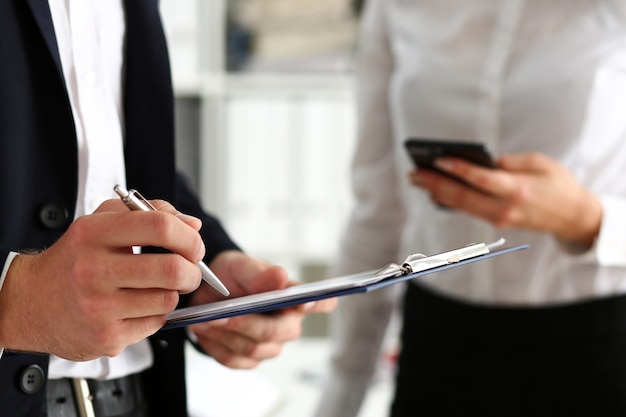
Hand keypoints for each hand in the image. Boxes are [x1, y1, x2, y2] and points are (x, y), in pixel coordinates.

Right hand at [0, 199, 203, 360]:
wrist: (29, 303)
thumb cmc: (74, 259)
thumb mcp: (101, 221)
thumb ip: (149, 213)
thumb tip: (192, 224)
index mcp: (93, 234)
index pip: (160, 227)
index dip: (188, 236)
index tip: (193, 245)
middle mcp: (93, 271)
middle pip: (172, 269)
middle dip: (193, 270)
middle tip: (188, 270)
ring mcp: (99, 308)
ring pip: (168, 299)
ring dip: (173, 293)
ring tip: (156, 287)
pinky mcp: (106, 337)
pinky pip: (156, 323)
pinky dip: (157, 313)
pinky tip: (137, 306)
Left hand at [188, 250, 336, 368]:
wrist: (208, 292)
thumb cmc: (233, 276)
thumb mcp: (242, 266)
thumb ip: (259, 274)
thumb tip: (280, 277)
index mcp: (295, 298)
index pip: (322, 302)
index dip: (318, 304)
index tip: (304, 302)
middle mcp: (288, 324)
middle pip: (276, 332)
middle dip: (246, 323)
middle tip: (220, 314)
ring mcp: (270, 345)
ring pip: (252, 349)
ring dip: (225, 334)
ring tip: (203, 320)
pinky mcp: (249, 360)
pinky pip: (233, 360)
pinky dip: (215, 345)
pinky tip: (204, 330)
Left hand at [409, 152, 601, 245]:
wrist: (573, 216)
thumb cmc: (557, 183)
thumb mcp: (540, 162)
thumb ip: (508, 162)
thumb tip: (479, 162)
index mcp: (518, 189)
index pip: (482, 180)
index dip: (459, 170)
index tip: (439, 160)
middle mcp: (505, 208)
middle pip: (463, 196)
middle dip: (435, 184)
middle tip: (414, 172)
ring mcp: (499, 218)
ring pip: (461, 206)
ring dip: (436, 192)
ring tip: (417, 179)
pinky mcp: (496, 222)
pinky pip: (468, 210)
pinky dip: (449, 200)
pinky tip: (433, 190)